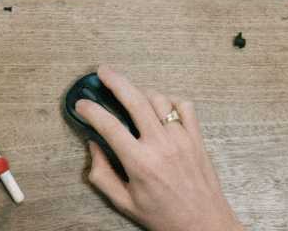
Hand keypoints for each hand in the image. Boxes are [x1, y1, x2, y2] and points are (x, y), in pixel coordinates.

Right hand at [76, 67, 241, 230]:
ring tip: (132, 96)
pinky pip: (184, 106)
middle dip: (115, 81)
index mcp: (139, 163)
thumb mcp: (125, 203)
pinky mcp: (197, 138)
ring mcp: (181, 139)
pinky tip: (161, 107)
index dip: (91, 110)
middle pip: (134, 99)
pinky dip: (170, 101)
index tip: (82, 104)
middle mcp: (161, 145)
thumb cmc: (164, 217)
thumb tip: (93, 147)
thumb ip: (102, 175)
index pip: (109, 125)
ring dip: (141, 93)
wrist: (205, 225)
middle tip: (103, 72)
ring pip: (158, 99)